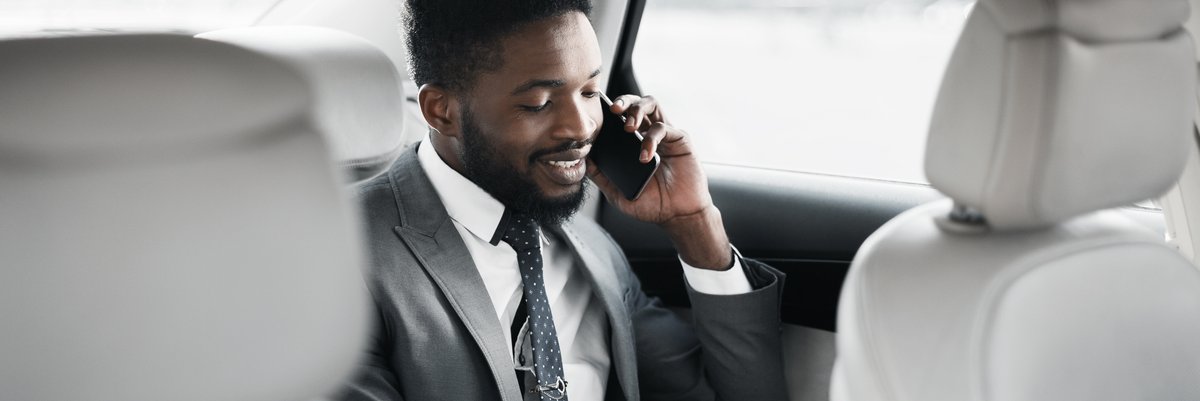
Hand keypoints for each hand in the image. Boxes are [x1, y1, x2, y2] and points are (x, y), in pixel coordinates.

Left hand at [586, 95, 732, 269]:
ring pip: (652, 105)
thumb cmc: (652, 204)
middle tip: (613, 110)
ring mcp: (666, 136)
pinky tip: (645, 156)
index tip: (597, 113)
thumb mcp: (617, 193)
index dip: (610, 111)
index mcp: (635, 143)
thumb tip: (583, 160)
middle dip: (624, 101)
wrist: (677, 216)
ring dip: (637, 110)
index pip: (622, 117)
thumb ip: (601, 176)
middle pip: (636, 103)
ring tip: (628, 128)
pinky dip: (652, 139)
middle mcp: (650, 134)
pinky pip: (664, 129)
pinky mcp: (681, 140)